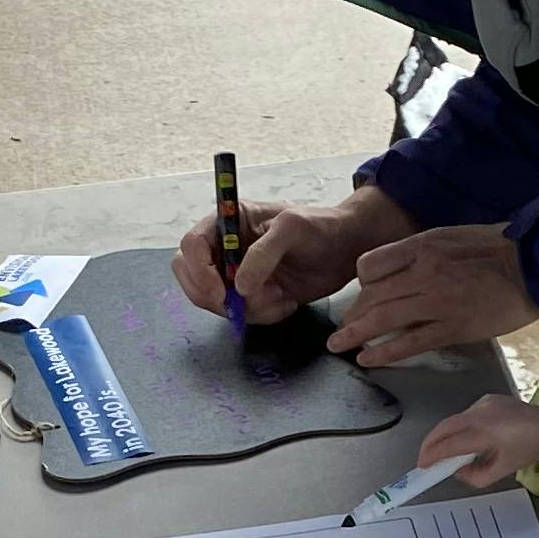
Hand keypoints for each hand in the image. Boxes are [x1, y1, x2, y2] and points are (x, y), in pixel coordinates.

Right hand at [170, 183, 413, 328]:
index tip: (222, 291)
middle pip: (191, 278)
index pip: (192, 245)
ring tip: (281, 295)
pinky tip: (287, 302)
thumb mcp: (291, 228)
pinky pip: (242, 315)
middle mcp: (225, 249)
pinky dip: (263, 315)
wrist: (347, 250)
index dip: (198, 270)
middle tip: (241, 305)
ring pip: (216, 302)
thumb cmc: (320, 226)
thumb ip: (263, 254)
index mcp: (228, 222)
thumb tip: (239, 287)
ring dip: (247, 308)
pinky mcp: (253, 296)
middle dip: (213, 296)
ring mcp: (236, 274)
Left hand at [332, 222, 538, 368]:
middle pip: (372, 296)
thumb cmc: (498, 249)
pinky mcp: (452, 328)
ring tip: (339, 346)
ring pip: (383, 320)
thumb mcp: (451, 235)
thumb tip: (397, 270)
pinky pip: (408, 344)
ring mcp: (437, 303)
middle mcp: (423, 273)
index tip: (362, 294)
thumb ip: (421, 251)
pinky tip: (367, 359)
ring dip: (355, 335)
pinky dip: (383, 353)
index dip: (361, 283)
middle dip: (353, 315)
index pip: (370, 266)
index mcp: (422, 245)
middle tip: (343, 328)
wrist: (536, 267)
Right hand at [420, 393, 538, 487]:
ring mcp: (484, 403)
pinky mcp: (486, 399)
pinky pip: (465, 414)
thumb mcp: (503, 470)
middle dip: (430, 443)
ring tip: (446, 452)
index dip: (433, 455)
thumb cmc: (528, 447)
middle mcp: (484, 414)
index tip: (424, 465)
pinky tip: (466, 438)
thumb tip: (458, 472)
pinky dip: (459, 427)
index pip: (452, 444)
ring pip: (454, 420)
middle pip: (445, 426)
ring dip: (445, 435)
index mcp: (489, 433)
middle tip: (424, 458)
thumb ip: (476, 477)